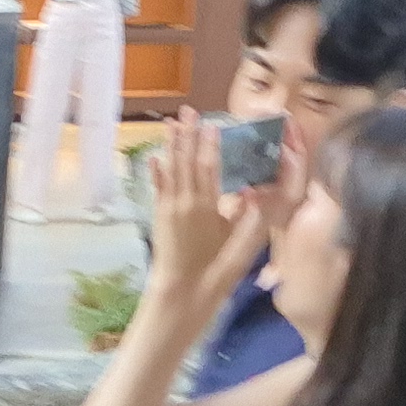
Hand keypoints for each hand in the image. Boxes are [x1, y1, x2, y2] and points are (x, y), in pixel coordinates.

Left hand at [142, 113, 242, 306]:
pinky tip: (153, 157)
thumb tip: (252, 188)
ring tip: (170, 123)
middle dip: (188, 134)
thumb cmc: (215, 271)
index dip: (210, 144)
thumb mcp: (240, 245)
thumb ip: (248, 215)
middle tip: (188, 111)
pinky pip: (157, 187)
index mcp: (207, 206)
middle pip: (187, 161)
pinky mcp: (160, 217)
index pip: (209, 166)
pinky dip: (156, 171)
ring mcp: (169, 208)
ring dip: (171, 145)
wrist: (182, 294)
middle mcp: (185, 201)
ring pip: (171, 169)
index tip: (212, 123)